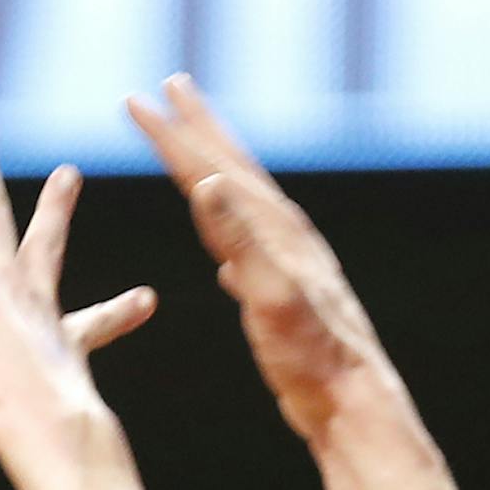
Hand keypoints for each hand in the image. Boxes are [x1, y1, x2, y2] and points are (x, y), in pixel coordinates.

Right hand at [128, 76, 390, 442]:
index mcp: (276, 232)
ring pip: (244, 207)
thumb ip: (240, 241)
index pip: (212, 169)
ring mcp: (290, 269)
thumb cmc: (312, 358)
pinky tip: (226, 266)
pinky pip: (252, 258)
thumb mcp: (272, 296)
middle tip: (172, 85)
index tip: (137, 101)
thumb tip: (207, 184)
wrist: (352, 404)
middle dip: (200, 127)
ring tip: (197, 159)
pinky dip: (233, 249)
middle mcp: (286, 240)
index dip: (173, 136)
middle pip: (234, 169)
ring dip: (215, 176)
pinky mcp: (289, 304)